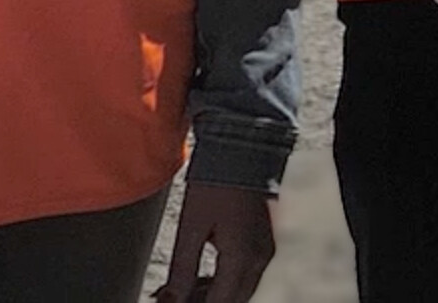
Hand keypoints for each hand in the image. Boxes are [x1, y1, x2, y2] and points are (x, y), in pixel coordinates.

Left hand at [154, 180, 274, 302]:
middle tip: (171, 299)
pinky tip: (199, 280)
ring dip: (214, 297)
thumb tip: (171, 301)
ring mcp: (266, 250)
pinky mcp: (264, 241)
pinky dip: (224, 283)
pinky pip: (246, 275)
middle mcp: (261, 258)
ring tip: (179, 293)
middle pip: (234, 301)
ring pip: (241, 291)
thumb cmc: (214, 184)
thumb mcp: (191, 228)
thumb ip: (182, 270)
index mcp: (243, 258)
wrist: (242, 149)